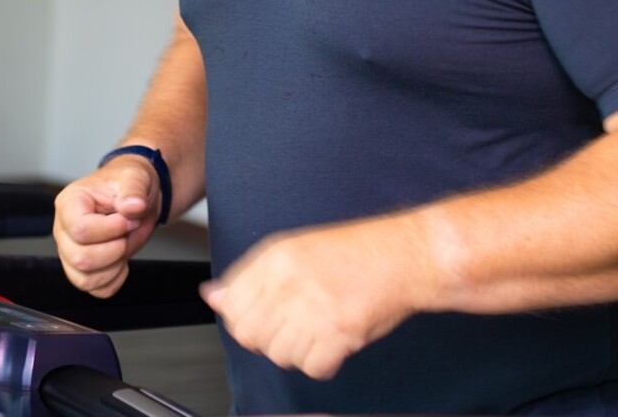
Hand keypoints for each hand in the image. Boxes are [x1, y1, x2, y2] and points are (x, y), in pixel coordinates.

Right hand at [53, 157, 162, 296]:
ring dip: (114, 266)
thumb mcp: (134, 177)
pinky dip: (114, 280)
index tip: (128, 219)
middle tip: (127, 231)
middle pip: (80, 259)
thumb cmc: (126, 184)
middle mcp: (64, 230)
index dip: (110, 229)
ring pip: (85, 279)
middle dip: (115, 249)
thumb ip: (133, 190)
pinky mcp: (82, 270)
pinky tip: (120, 261)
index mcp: (70, 203)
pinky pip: (95, 289)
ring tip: (123, 244)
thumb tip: (133, 206)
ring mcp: (71, 252)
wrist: (134, 199)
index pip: (80, 229)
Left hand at [199, 214, 433, 379]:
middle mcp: (289, 280)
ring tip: (318, 331)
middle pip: (250, 334)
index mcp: (275, 257)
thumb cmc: (356, 253)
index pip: (231, 305)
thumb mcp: (295, 250)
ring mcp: (313, 307)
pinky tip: (334, 343)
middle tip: (291, 329)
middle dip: (267, 340)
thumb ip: (251, 276)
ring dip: (298, 352)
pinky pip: (313, 368)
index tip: (261, 319)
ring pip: (280, 355)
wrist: (403, 255)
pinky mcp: (339, 332)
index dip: (242, 319)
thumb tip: (214, 296)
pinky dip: (324, 363)